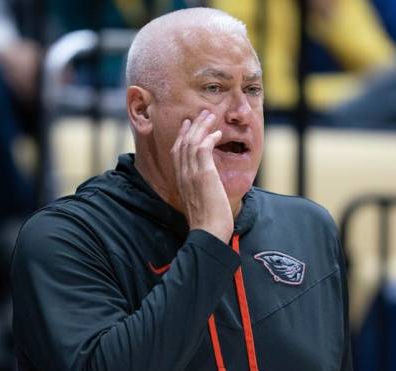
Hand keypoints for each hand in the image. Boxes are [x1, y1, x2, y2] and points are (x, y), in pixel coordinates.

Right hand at [171, 110, 232, 242]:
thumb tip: (209, 185)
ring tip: (211, 116)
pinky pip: (203, 148)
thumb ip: (201, 189)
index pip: (177, 152)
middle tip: (201, 114)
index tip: (188, 124)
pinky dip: (210, 138)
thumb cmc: (208, 223)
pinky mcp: (204, 174)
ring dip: (202, 127)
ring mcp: (192, 174)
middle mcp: (183, 174)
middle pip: (183, 142)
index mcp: (180, 180)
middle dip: (192, 126)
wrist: (208, 232)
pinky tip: (218, 133)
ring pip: (193, 142)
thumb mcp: (200, 201)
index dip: (182, 136)